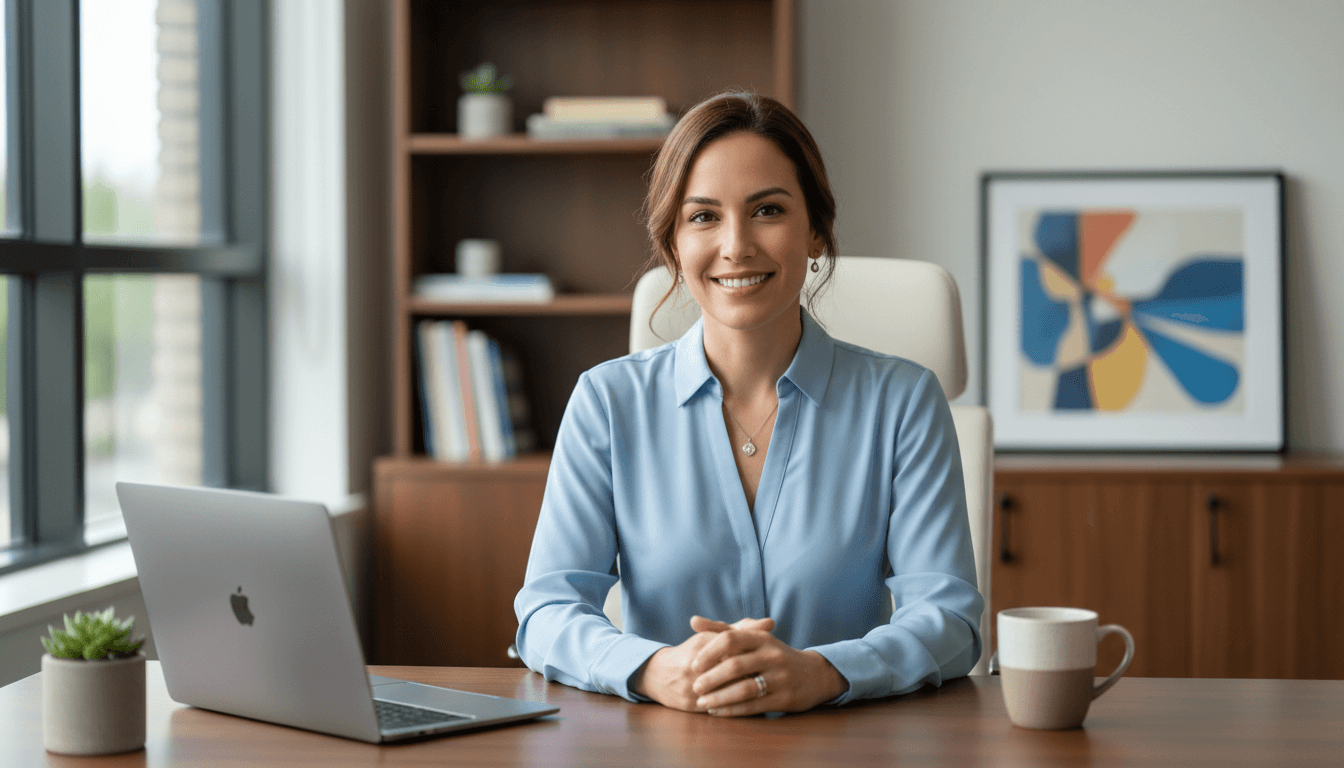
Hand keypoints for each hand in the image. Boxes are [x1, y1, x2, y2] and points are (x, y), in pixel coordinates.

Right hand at [629, 616, 774, 710]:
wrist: (658, 675)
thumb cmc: (693, 652)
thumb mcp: (713, 636)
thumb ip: (742, 629)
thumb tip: (770, 622)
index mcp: (704, 642)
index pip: (735, 646)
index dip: (755, 652)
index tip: (771, 656)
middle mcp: (696, 664)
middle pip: (733, 670)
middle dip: (754, 674)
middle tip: (772, 676)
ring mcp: (693, 686)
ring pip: (727, 691)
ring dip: (746, 692)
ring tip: (765, 690)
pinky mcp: (691, 705)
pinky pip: (719, 708)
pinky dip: (736, 706)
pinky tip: (750, 704)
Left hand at [690, 621, 846, 715]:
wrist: (815, 674)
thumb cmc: (774, 655)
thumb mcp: (755, 638)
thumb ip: (723, 629)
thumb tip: (693, 621)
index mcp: (762, 637)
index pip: (731, 639)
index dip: (709, 651)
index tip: (694, 664)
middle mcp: (772, 656)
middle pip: (735, 666)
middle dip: (711, 678)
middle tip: (694, 686)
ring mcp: (780, 678)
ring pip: (744, 689)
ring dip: (719, 697)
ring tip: (701, 702)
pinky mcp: (784, 699)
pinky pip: (753, 706)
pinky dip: (732, 710)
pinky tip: (717, 711)